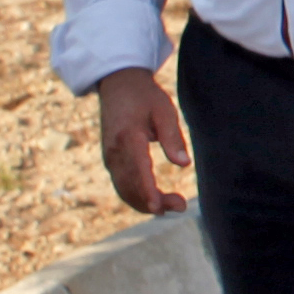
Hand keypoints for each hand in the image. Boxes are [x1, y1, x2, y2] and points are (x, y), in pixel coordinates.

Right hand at [96, 68, 193, 214]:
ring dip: (145, 203)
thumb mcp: (164, 110)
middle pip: (131, 186)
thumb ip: (172, 137)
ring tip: (173, 206)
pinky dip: (136, 197)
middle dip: (154, 202)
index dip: (148, 191)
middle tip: (182, 206)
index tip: (158, 208)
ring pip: (124, 189)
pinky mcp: (110, 160)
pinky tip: (155, 201)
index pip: (137, 170)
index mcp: (128, 137)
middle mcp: (114, 151)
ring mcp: (109, 157)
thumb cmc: (145, 96)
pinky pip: (121, 185)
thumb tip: (183, 164)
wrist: (118, 85)